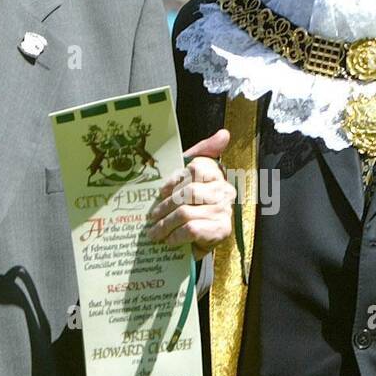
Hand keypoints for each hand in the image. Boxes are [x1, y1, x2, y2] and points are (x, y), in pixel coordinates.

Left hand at [147, 128, 234, 256]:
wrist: (198, 242)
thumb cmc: (190, 206)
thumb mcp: (188, 179)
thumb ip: (201, 153)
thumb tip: (225, 133)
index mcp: (216, 174)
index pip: (196, 168)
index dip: (174, 180)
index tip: (160, 192)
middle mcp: (224, 191)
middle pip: (187, 193)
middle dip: (164, 207)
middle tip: (151, 217)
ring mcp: (224, 211)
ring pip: (185, 212)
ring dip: (165, 224)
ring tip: (153, 232)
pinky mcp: (221, 230)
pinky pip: (191, 229)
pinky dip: (176, 236)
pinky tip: (169, 240)